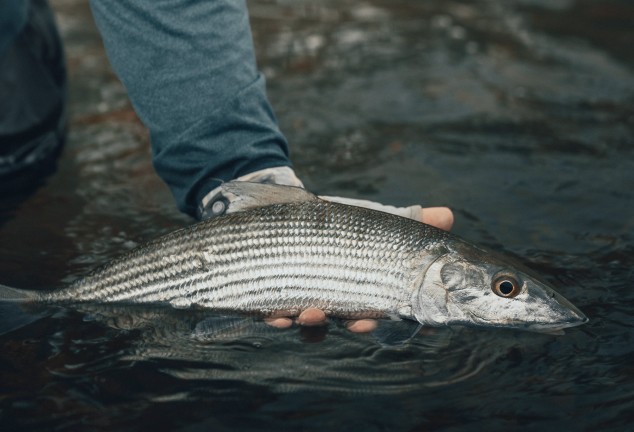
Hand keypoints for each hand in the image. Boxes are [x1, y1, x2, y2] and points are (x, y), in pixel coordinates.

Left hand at [263, 205, 453, 331]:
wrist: (293, 216)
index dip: (411, 320)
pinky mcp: (279, 299)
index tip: (421, 325)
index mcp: (371, 289)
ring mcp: (311, 303)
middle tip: (363, 325)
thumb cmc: (344, 226)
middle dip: (360, 326)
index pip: (396, 310)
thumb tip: (447, 214)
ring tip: (311, 314)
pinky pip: (277, 317)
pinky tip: (278, 316)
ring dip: (315, 325)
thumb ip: (412, 221)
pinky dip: (278, 320)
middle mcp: (343, 303)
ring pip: (316, 324)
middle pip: (356, 322)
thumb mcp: (377, 220)